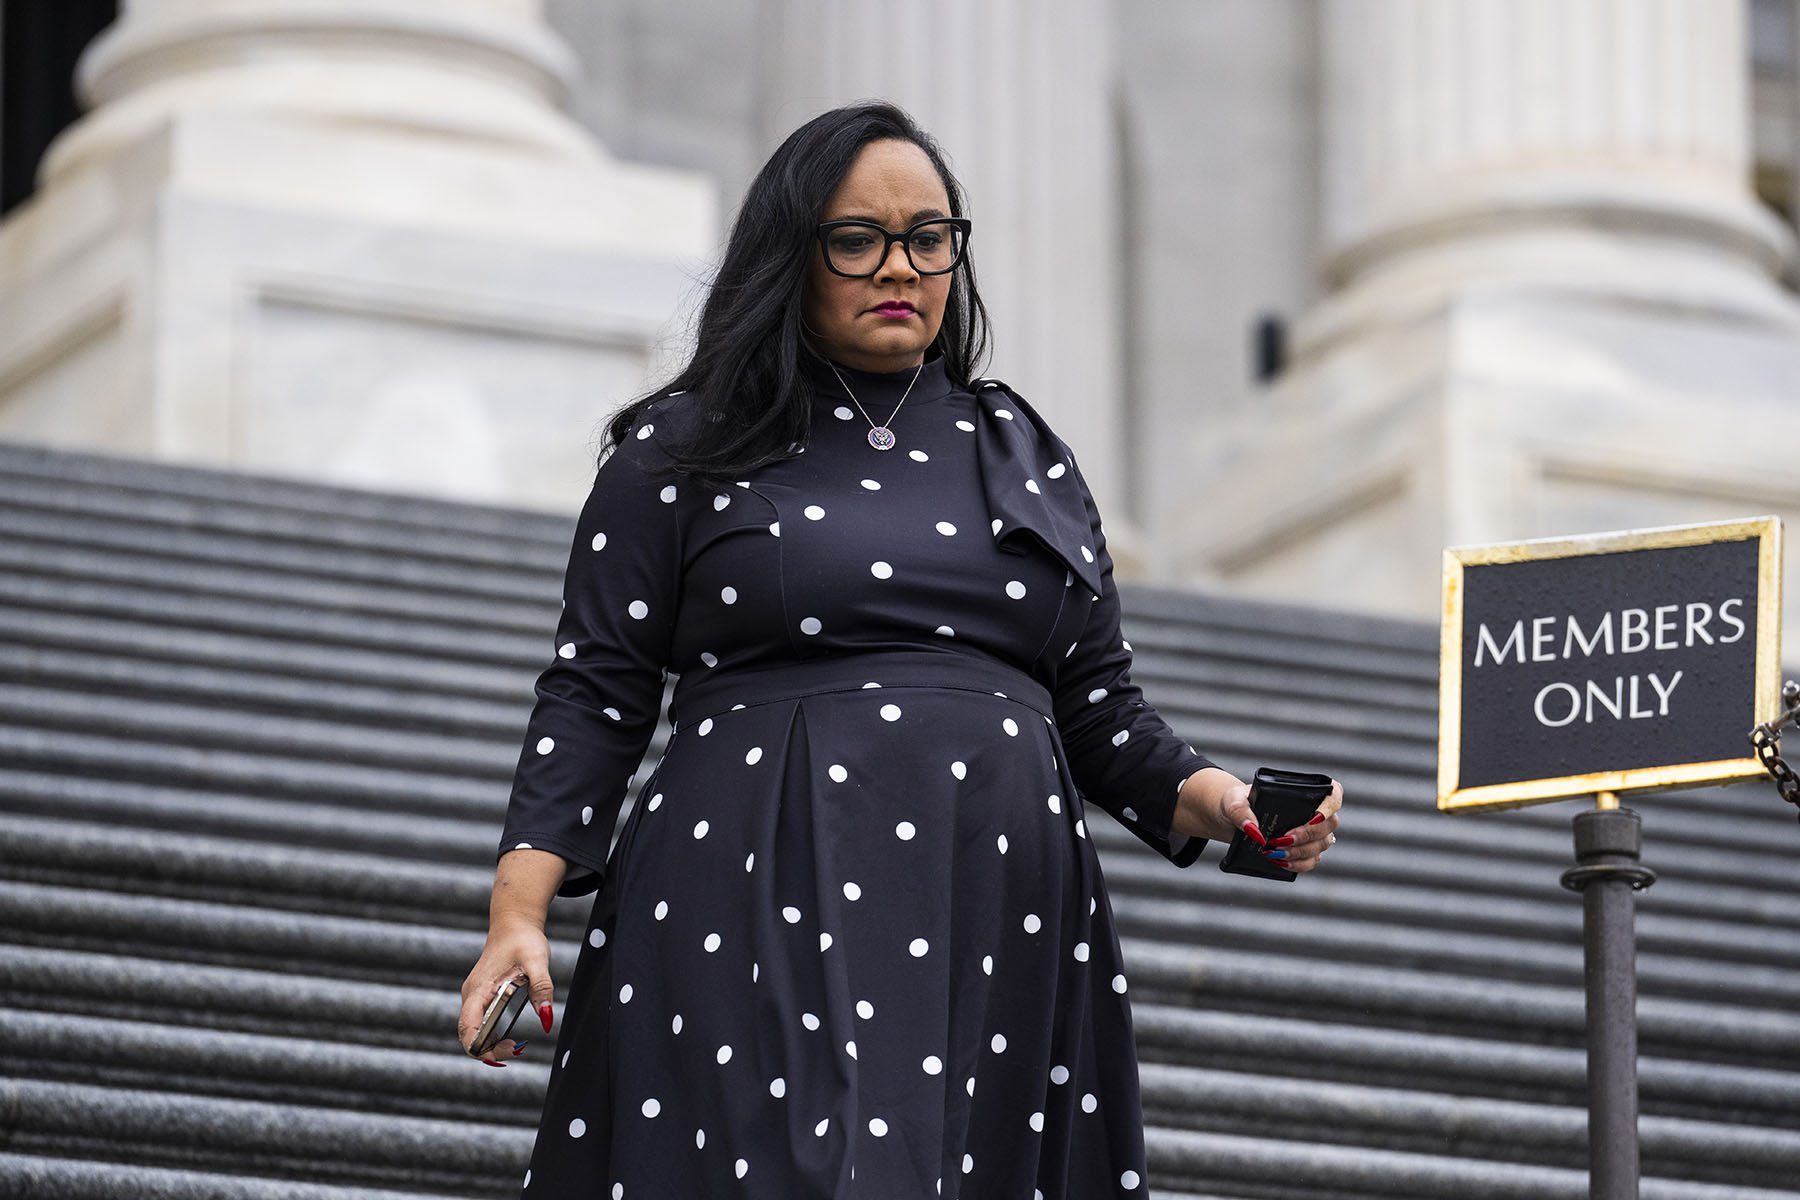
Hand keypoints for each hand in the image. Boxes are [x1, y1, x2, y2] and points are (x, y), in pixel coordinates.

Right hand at [457, 918, 554, 1065]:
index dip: (482, 1049)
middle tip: (518, 1049)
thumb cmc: (523, 938)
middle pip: (468, 1035)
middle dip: (489, 1050)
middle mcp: (471, 996)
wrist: (514, 922)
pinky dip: (491, 1034)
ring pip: (472, 1031)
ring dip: (490, 1044)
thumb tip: (547, 1019)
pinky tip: (509, 1036)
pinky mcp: (480, 996)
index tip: (508, 1051)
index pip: (468, 1030)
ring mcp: (474, 996)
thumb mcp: (537, 961)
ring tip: (517, 1045)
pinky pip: (479, 1022)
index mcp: (478, 990)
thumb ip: (541, 989)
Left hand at [1190, 771, 1343, 873]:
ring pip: (1322, 845)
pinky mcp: (1305, 851)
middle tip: (1281, 839)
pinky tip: (1280, 862)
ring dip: (1301, 852)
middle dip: (1308, 834)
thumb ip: (1239, 810)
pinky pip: (1311, 861)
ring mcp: (1312, 833)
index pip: (1333, 793)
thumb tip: (1254, 831)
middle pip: (1330, 824)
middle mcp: (1314, 812)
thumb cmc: (1238, 803)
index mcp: (1303, 792)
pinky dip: (1298, 864)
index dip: (1331, 804)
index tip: (1315, 815)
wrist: (1233, 821)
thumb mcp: (1233, 801)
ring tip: (1273, 853)